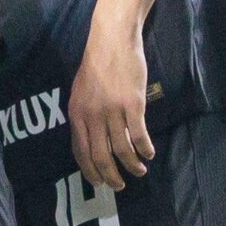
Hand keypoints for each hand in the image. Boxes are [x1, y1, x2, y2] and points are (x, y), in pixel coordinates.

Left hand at [68, 9, 153, 188]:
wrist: (112, 40)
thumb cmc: (97, 65)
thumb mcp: (80, 92)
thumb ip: (84, 115)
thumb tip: (90, 140)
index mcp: (76, 114)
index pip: (80, 152)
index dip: (90, 171)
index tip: (99, 182)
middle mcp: (92, 116)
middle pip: (100, 157)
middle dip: (110, 176)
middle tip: (119, 185)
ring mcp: (112, 111)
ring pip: (121, 150)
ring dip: (131, 166)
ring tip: (138, 171)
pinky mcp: (132, 105)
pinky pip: (138, 135)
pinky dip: (144, 149)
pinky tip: (148, 154)